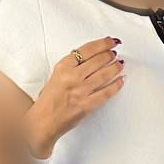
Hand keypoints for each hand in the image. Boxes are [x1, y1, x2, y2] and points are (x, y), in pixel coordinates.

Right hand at [22, 37, 124, 158]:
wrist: (42, 121)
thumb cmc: (48, 101)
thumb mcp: (55, 76)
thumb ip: (71, 67)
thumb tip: (90, 59)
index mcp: (63, 67)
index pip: (87, 49)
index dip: (102, 43)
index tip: (109, 42)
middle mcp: (72, 77)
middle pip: (97, 60)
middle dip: (109, 55)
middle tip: (114, 53)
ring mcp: (80, 91)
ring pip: (104, 74)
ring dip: (115, 68)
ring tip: (119, 64)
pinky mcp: (87, 105)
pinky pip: (106, 93)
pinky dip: (116, 85)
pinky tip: (121, 80)